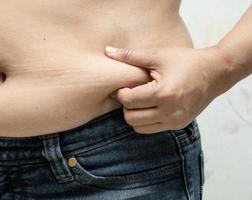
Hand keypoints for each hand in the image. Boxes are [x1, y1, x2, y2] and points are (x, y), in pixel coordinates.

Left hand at [105, 46, 230, 133]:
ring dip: (135, 115)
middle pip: (131, 118)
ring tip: (140, 100)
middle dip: (126, 106)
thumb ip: (130, 55)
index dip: (121, 93)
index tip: (123, 86)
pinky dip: (146, 121)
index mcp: (163, 94)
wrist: (216, 72)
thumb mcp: (158, 55)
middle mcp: (169, 112)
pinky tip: (150, 106)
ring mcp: (175, 121)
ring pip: (139, 128)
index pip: (129, 101)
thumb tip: (107, 51)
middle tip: (131, 93)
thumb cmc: (187, 61)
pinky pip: (152, 129)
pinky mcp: (179, 125)